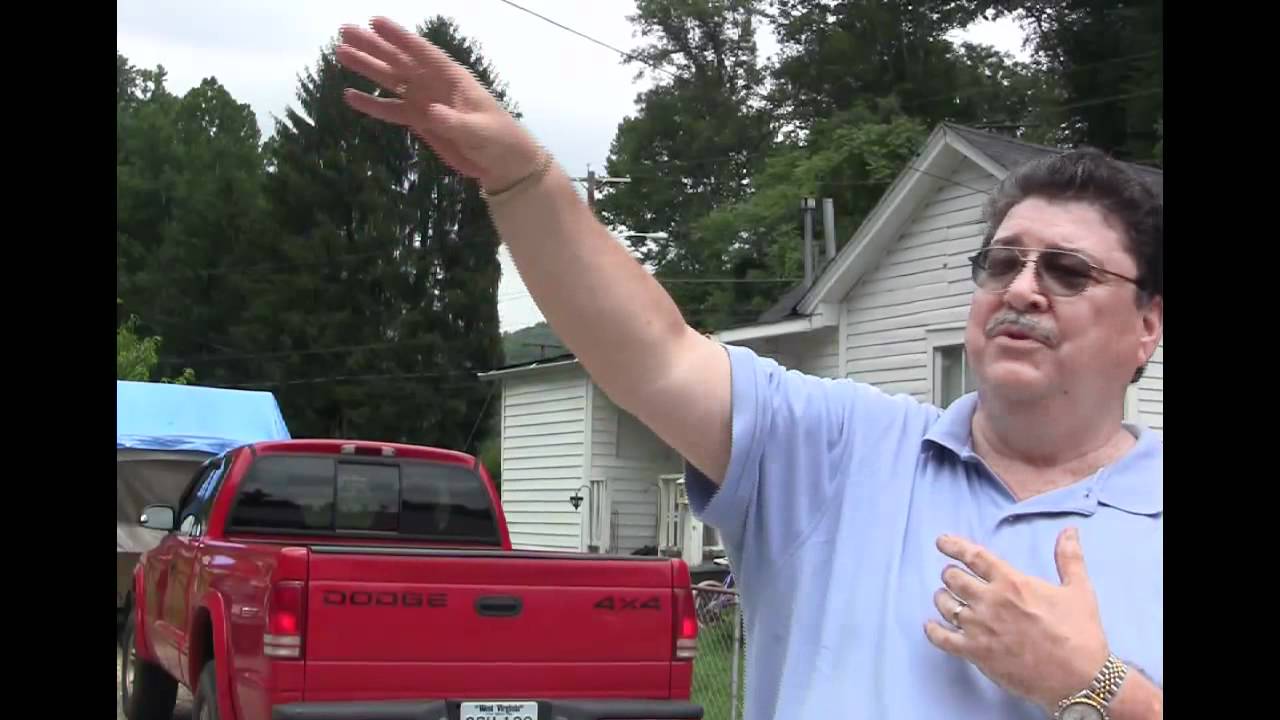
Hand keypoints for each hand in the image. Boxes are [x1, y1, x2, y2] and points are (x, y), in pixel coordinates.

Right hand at [334, 17, 541, 189]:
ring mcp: (425, 101)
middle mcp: (434, 84)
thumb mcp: (479, 131)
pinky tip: (350, 96)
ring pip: (391, 80)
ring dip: (367, 67)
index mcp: (452, 78)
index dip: (400, 38)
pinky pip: (391, 110)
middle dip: (373, 46)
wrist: (502, 163)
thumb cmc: (498, 140)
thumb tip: (430, 112)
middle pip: (399, 61)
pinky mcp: (419, 121)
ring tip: (341, 52)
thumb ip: (454, 122)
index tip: (376, 22)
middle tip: (345, 31)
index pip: (423, 53)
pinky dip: (372, 104)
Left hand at [924, 528, 1109, 712]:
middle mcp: (990, 601)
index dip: (953, 545)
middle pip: (953, 578)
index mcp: (1012, 582)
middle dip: (950, 574)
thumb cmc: (1080, 634)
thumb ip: (1069, 558)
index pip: (974, 556)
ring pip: (945, 604)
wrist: (1079, 678)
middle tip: (953, 576)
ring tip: (946, 597)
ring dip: (942, 598)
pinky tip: (931, 626)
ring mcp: (980, 628)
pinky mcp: (976, 653)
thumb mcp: (1079, 590)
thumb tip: (1069, 531)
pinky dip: (933, 631)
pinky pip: (943, 638)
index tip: (941, 541)